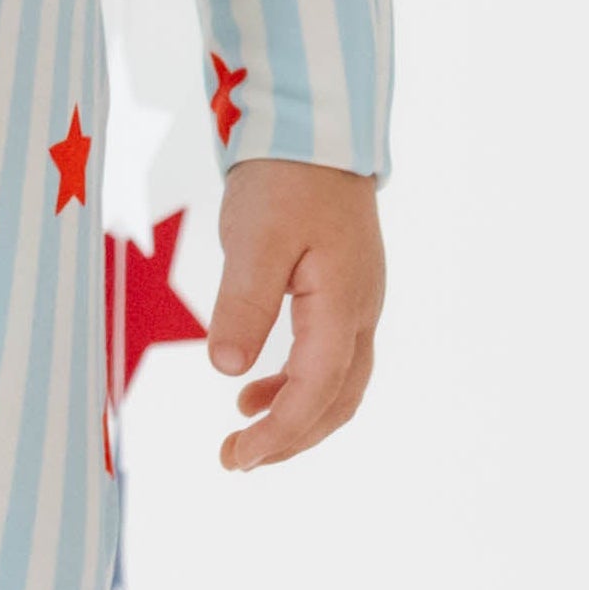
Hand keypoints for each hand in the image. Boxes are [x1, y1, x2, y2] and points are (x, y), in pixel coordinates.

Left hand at [200, 161, 383, 470]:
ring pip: (338, 384)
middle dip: (290, 438)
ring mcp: (356, 302)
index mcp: (343, 304)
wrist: (316, 130)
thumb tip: (228, 370)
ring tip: (243, 432)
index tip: (236, 456)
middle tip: (235, 459)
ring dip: (295, 417)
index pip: (317, 391)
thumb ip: (244, 303)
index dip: (279, 432)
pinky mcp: (341, 292)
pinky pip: (329, 357)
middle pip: (337, 400)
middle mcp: (360, 312)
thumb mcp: (256, 238)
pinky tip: (254, 388)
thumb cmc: (285, 178)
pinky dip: (296, 385)